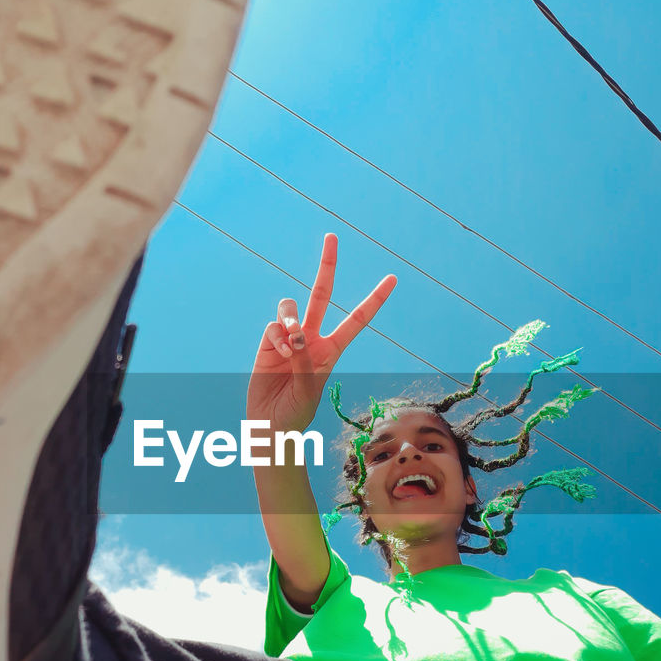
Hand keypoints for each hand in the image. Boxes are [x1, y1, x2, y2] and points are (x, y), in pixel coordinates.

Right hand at [246, 233, 396, 434]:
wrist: (269, 425)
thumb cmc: (296, 413)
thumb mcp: (309, 389)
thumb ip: (306, 360)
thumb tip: (296, 334)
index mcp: (332, 350)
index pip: (357, 319)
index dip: (374, 299)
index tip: (393, 279)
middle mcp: (312, 338)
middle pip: (321, 293)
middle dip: (327, 265)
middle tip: (332, 236)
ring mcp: (289, 338)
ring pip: (291, 307)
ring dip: (291, 319)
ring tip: (291, 340)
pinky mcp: (268, 343)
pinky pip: (273, 326)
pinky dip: (276, 336)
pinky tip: (279, 353)